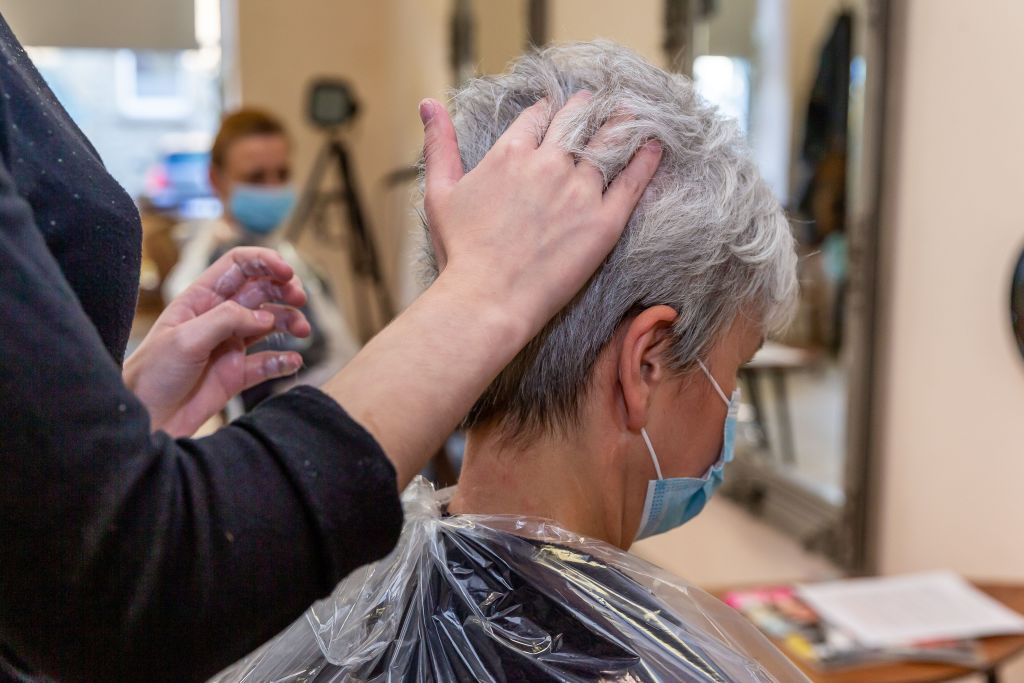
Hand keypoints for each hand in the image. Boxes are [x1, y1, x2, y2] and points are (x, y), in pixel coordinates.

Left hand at [124, 247, 311, 436]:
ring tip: (302, 331)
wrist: (146, 419)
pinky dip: (284, 360)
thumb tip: (265, 316)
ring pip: (270, 323)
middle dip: (284, 290)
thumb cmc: (152, 375)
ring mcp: (230, 345)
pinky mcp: (237, 374)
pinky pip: (268, 363)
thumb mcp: (185, 339)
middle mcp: (219, 317)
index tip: (287, 272)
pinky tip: (292, 361)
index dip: (265, 261)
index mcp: (201, 299)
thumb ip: (226, 320)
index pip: (238, 266)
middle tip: (300, 300)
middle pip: (261, 290)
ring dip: (290, 321)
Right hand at [321, 96, 660, 488]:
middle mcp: (548, 163)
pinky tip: (655, 145)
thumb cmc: (459, 253)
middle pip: (576, 120)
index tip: (559, 110)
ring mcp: (579, 190)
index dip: (550, 111)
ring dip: (622, 123)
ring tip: (633, 114)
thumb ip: (438, 144)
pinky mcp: (604, 220)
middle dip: (587, 108)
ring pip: (608, 142)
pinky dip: (646, 158)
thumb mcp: (439, 192)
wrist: (487, 300)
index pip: (539, 117)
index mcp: (510, 153)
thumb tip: (426, 103)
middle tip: (600, 104)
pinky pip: (633, 180)